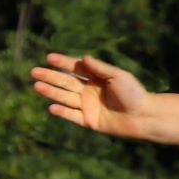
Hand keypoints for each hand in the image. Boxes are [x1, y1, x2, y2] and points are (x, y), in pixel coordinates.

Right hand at [30, 53, 151, 138]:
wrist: (144, 117)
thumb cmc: (134, 94)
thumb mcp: (118, 76)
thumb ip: (100, 68)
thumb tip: (83, 57)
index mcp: (97, 78)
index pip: (76, 69)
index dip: (63, 63)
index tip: (49, 57)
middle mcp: (90, 91)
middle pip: (66, 82)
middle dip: (50, 77)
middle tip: (34, 71)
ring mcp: (88, 106)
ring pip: (65, 97)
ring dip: (51, 92)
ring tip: (36, 86)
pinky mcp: (89, 121)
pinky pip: (72, 115)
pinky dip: (62, 112)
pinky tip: (51, 106)